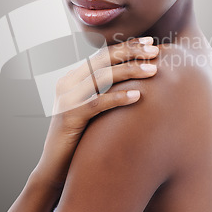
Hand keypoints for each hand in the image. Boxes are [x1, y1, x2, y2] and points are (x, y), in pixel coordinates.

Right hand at [33, 36, 158, 188]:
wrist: (55, 169)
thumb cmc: (80, 139)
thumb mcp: (92, 110)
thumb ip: (105, 93)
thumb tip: (139, 81)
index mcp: (74, 78)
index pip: (102, 55)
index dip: (126, 47)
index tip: (150, 43)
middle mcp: (68, 84)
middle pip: (102, 60)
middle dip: (130, 52)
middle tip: (155, 50)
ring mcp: (66, 99)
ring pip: (101, 78)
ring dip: (129, 71)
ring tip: (152, 70)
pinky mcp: (68, 117)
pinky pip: (97, 103)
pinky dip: (118, 97)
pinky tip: (138, 96)